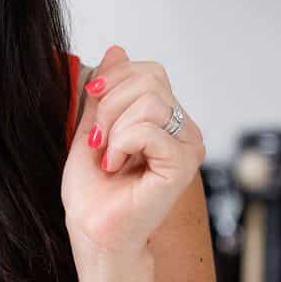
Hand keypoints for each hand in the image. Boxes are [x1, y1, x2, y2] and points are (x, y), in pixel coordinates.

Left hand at [61, 45, 205, 258]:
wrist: (94, 232)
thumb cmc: (94, 192)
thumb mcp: (92, 127)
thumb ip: (105, 91)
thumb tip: (118, 49)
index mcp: (167, 119)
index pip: (150, 71)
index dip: (114, 81)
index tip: (94, 115)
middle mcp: (185, 130)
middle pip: (150, 78)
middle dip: (110, 105)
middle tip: (100, 142)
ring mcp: (188, 146)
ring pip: (149, 101)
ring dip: (114, 129)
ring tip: (110, 158)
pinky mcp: (183, 165)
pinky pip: (148, 129)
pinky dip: (121, 144)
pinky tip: (117, 166)